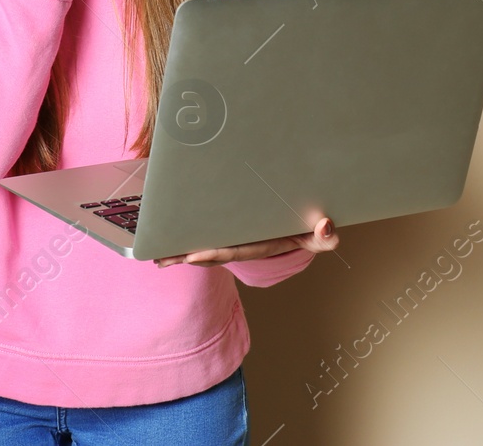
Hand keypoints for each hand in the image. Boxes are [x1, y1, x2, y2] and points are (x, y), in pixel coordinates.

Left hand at [154, 217, 337, 267]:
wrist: (308, 225)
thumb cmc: (311, 228)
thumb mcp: (320, 234)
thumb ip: (325, 236)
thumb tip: (325, 225)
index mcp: (263, 244)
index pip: (236, 250)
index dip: (215, 252)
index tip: (192, 254)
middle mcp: (247, 244)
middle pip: (214, 251)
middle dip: (187, 255)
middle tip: (161, 258)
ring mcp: (239, 238)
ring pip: (208, 245)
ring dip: (183, 250)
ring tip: (157, 254)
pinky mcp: (234, 229)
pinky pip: (210, 233)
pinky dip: (190, 236)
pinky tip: (170, 238)